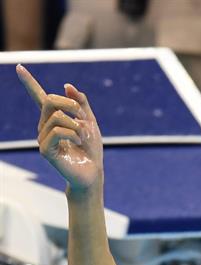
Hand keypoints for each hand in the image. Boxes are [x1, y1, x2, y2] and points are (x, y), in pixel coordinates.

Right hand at [16, 65, 102, 191]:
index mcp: (54, 119)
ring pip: (57, 117)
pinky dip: (73, 135)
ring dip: (77, 125)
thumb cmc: (91, 151)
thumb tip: (67, 86)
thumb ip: (81, 104)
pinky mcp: (45, 150)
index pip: (39, 97)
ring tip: (83, 138)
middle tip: (83, 118)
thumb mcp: (90, 123)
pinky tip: (79, 143)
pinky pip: (58, 131)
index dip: (29, 81)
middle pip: (51, 100)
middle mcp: (45, 127)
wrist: (93, 173)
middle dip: (72, 106)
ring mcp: (43, 138)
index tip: (19, 66)